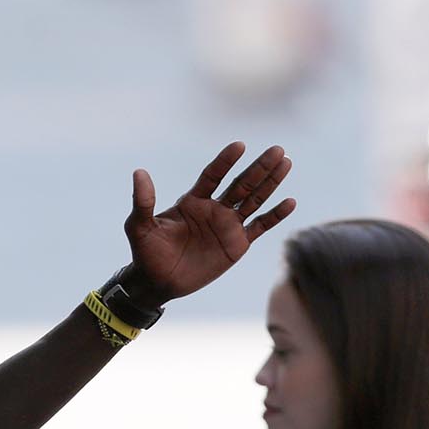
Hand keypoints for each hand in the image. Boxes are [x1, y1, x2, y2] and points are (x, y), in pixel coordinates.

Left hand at [123, 142, 295, 302]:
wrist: (157, 282)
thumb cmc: (146, 253)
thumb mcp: (139, 226)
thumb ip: (143, 201)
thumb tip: (138, 172)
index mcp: (192, 201)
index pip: (213, 175)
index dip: (226, 161)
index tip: (239, 146)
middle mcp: (213, 209)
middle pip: (241, 183)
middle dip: (259, 167)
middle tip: (277, 149)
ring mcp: (227, 225)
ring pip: (254, 199)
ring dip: (271, 183)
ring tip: (286, 162)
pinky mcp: (237, 244)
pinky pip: (260, 226)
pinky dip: (275, 215)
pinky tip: (290, 201)